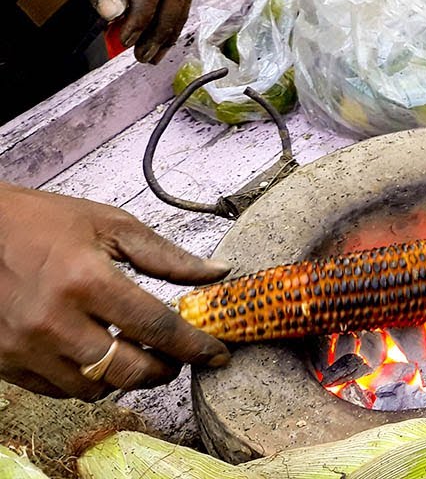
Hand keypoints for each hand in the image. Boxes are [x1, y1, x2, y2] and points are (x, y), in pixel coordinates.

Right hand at [0, 184, 230, 399]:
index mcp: (86, 281)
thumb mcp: (109, 225)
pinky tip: (99, 354)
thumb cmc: (39, 222)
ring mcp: (26, 347)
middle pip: (130, 372)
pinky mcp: (6, 362)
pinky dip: (88, 380)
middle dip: (165, 370)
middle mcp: (54, 321)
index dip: (195, 346)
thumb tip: (217, 273)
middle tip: (177, 357)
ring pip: (95, 389)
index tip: (217, 354)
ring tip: (136, 352)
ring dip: (125, 378)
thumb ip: (166, 256)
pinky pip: (60, 390)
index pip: (157, 328)